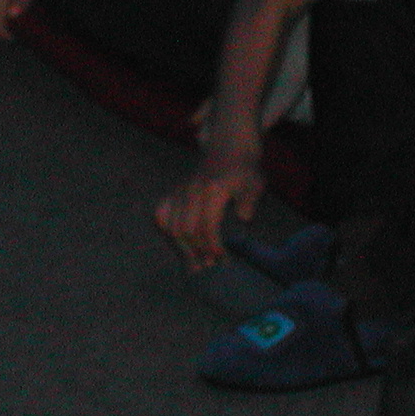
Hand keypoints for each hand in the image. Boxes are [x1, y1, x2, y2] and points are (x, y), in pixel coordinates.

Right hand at [153, 149, 264, 270]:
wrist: (228, 149)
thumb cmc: (243, 171)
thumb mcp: (254, 183)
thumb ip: (249, 201)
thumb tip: (243, 219)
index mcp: (213, 188)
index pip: (207, 224)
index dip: (213, 246)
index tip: (222, 259)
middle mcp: (192, 190)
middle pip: (187, 229)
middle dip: (197, 251)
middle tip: (209, 265)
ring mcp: (180, 191)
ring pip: (171, 226)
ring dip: (181, 248)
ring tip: (194, 263)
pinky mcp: (173, 193)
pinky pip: (160, 216)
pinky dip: (166, 233)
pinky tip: (178, 245)